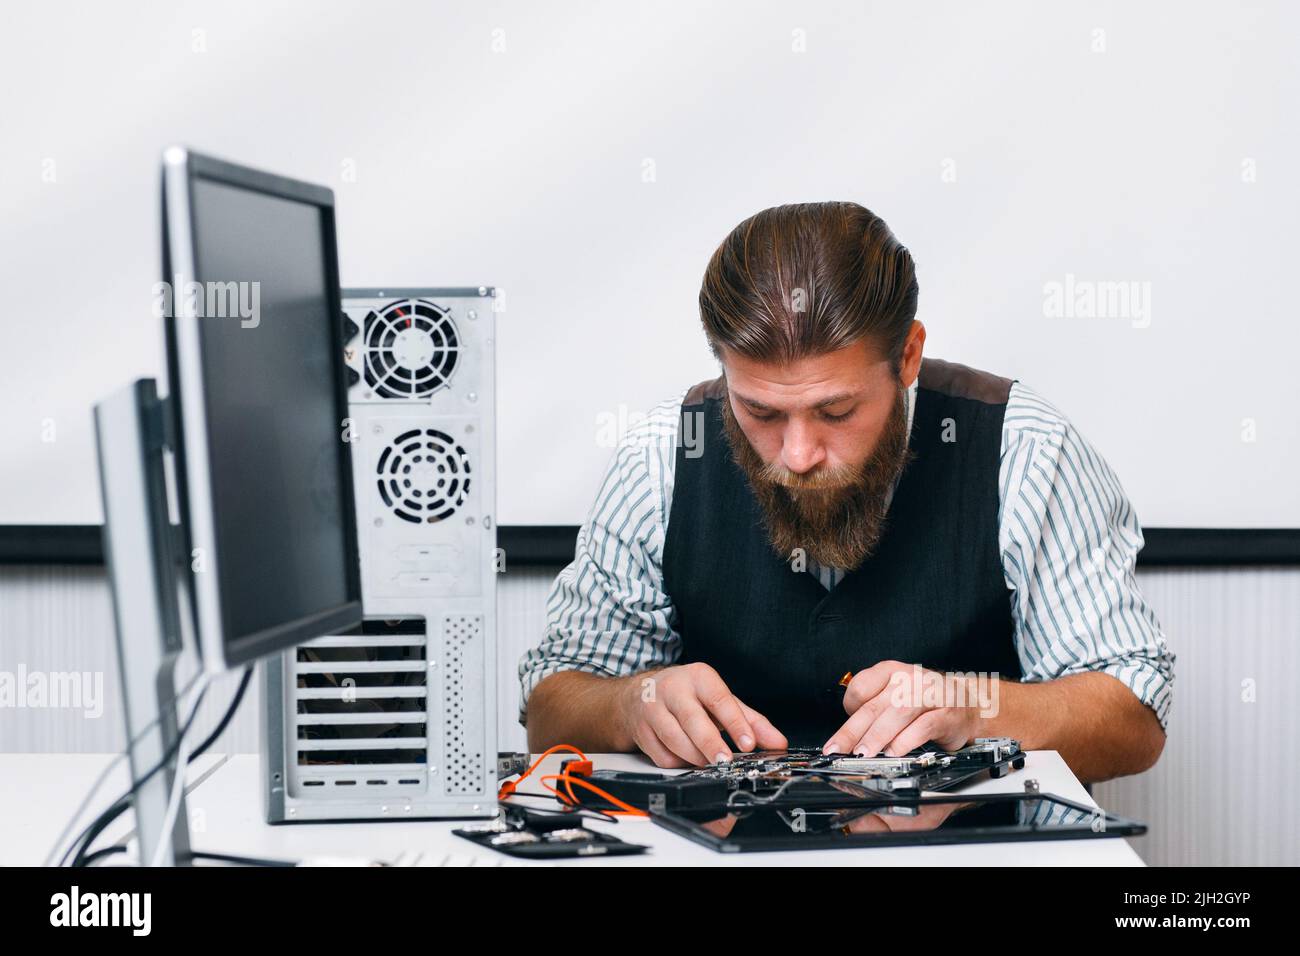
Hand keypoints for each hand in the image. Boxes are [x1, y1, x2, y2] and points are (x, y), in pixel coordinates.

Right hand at [618, 663, 786, 767]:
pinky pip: (661, 754)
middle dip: (710, 743)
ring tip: (709, 763)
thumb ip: (751, 721)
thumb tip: (778, 743)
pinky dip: (678, 762)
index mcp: (698, 677)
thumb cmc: (688, 696)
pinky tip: (686, 758)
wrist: (642, 694)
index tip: (749, 743)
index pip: (719, 699)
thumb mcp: (720, 700)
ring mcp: (653, 708)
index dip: (735, 723)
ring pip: (675, 739)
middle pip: (692, 719)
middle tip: (726, 760)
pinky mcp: (641, 730)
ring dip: (695, 756)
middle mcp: (673, 688)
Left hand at [823, 660, 983, 756]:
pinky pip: (923, 726)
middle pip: (874, 706)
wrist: (969, 704)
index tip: (840, 732)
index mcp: (891, 671)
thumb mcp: (896, 695)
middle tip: (838, 750)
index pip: (860, 687)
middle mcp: (908, 679)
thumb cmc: (926, 701)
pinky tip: (894, 752)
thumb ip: (874, 709)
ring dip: (876, 736)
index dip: (847, 710)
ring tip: (863, 753)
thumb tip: (849, 736)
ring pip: (896, 714)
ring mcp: (929, 695)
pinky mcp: (947, 714)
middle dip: (852, 732)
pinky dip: (906, 741)